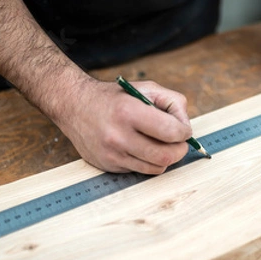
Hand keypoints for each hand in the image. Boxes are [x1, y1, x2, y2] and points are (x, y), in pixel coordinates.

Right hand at [50, 76, 192, 173]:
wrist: (74, 106)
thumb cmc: (114, 97)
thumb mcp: (145, 88)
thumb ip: (172, 102)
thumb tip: (186, 128)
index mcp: (129, 112)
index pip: (171, 132)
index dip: (184, 132)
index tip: (183, 130)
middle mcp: (119, 136)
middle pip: (166, 156)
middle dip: (180, 150)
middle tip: (178, 142)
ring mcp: (112, 154)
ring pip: (156, 168)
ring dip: (165, 158)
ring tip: (161, 144)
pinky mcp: (108, 166)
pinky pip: (140, 171)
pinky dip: (147, 162)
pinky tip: (141, 148)